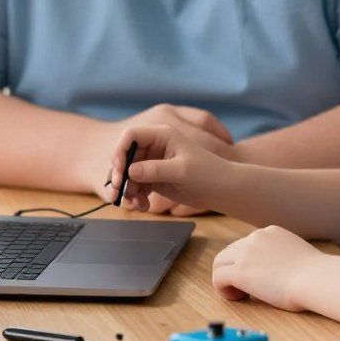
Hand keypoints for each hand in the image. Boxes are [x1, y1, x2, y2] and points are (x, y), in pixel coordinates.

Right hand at [107, 124, 231, 212]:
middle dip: (119, 175)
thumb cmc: (206, 173)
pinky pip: (135, 185)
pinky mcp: (153, 178)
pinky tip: (142, 206)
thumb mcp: (180, 170)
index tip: (118, 171)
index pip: (131, 136)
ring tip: (135, 203)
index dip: (120, 151)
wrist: (221, 189)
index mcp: (161, 135)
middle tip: (118, 193)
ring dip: (127, 189)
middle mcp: (154, 146)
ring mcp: (153, 162)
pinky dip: (135, 196)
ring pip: (128, 173)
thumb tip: (129, 171)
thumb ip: (154, 170)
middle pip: (125, 156)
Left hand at [212, 226, 318, 311]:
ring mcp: (246, 253)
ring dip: (227, 279)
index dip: (248, 262)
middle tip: (248, 289)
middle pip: (230, 252)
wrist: (315, 279)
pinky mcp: (240, 271)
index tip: (259, 277)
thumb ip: (282, 255)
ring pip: (220, 263)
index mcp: (271, 232)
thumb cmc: (315, 274)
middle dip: (234, 269)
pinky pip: (218, 278)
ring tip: (242, 294)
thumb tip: (277, 269)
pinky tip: (239, 298)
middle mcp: (256, 237)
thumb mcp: (298, 253)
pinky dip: (223, 290)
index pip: (247, 244)